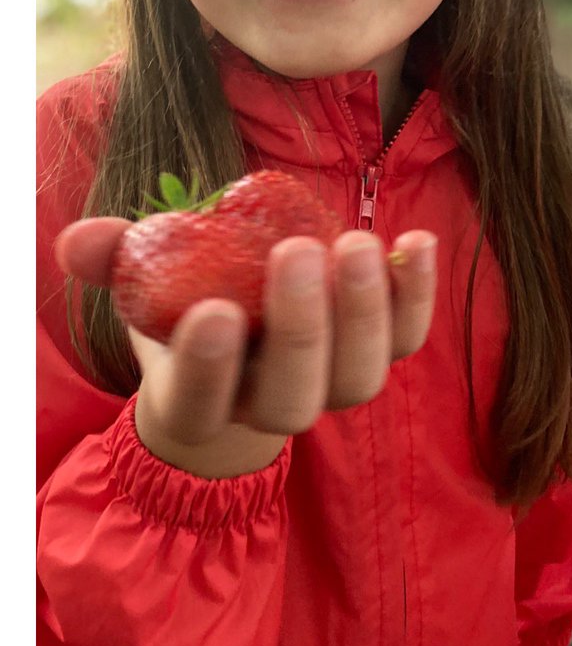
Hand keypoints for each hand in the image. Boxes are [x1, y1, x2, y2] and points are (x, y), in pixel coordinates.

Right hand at [55, 219, 436, 476]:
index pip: (202, 402)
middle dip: (300, 327)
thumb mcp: (146, 282)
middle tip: (297, 251)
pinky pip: (407, 337)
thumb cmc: (188, 304)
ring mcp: (332, 384)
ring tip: (358, 243)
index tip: (214, 311)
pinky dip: (417, 293)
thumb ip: (116, 259)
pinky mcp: (381, 352)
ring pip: (359, 378)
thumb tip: (81, 239)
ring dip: (366, 311)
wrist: (248, 337)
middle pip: (293, 397)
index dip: (209, 366)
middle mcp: (271, 406)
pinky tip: (416, 241)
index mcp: (202, 400)